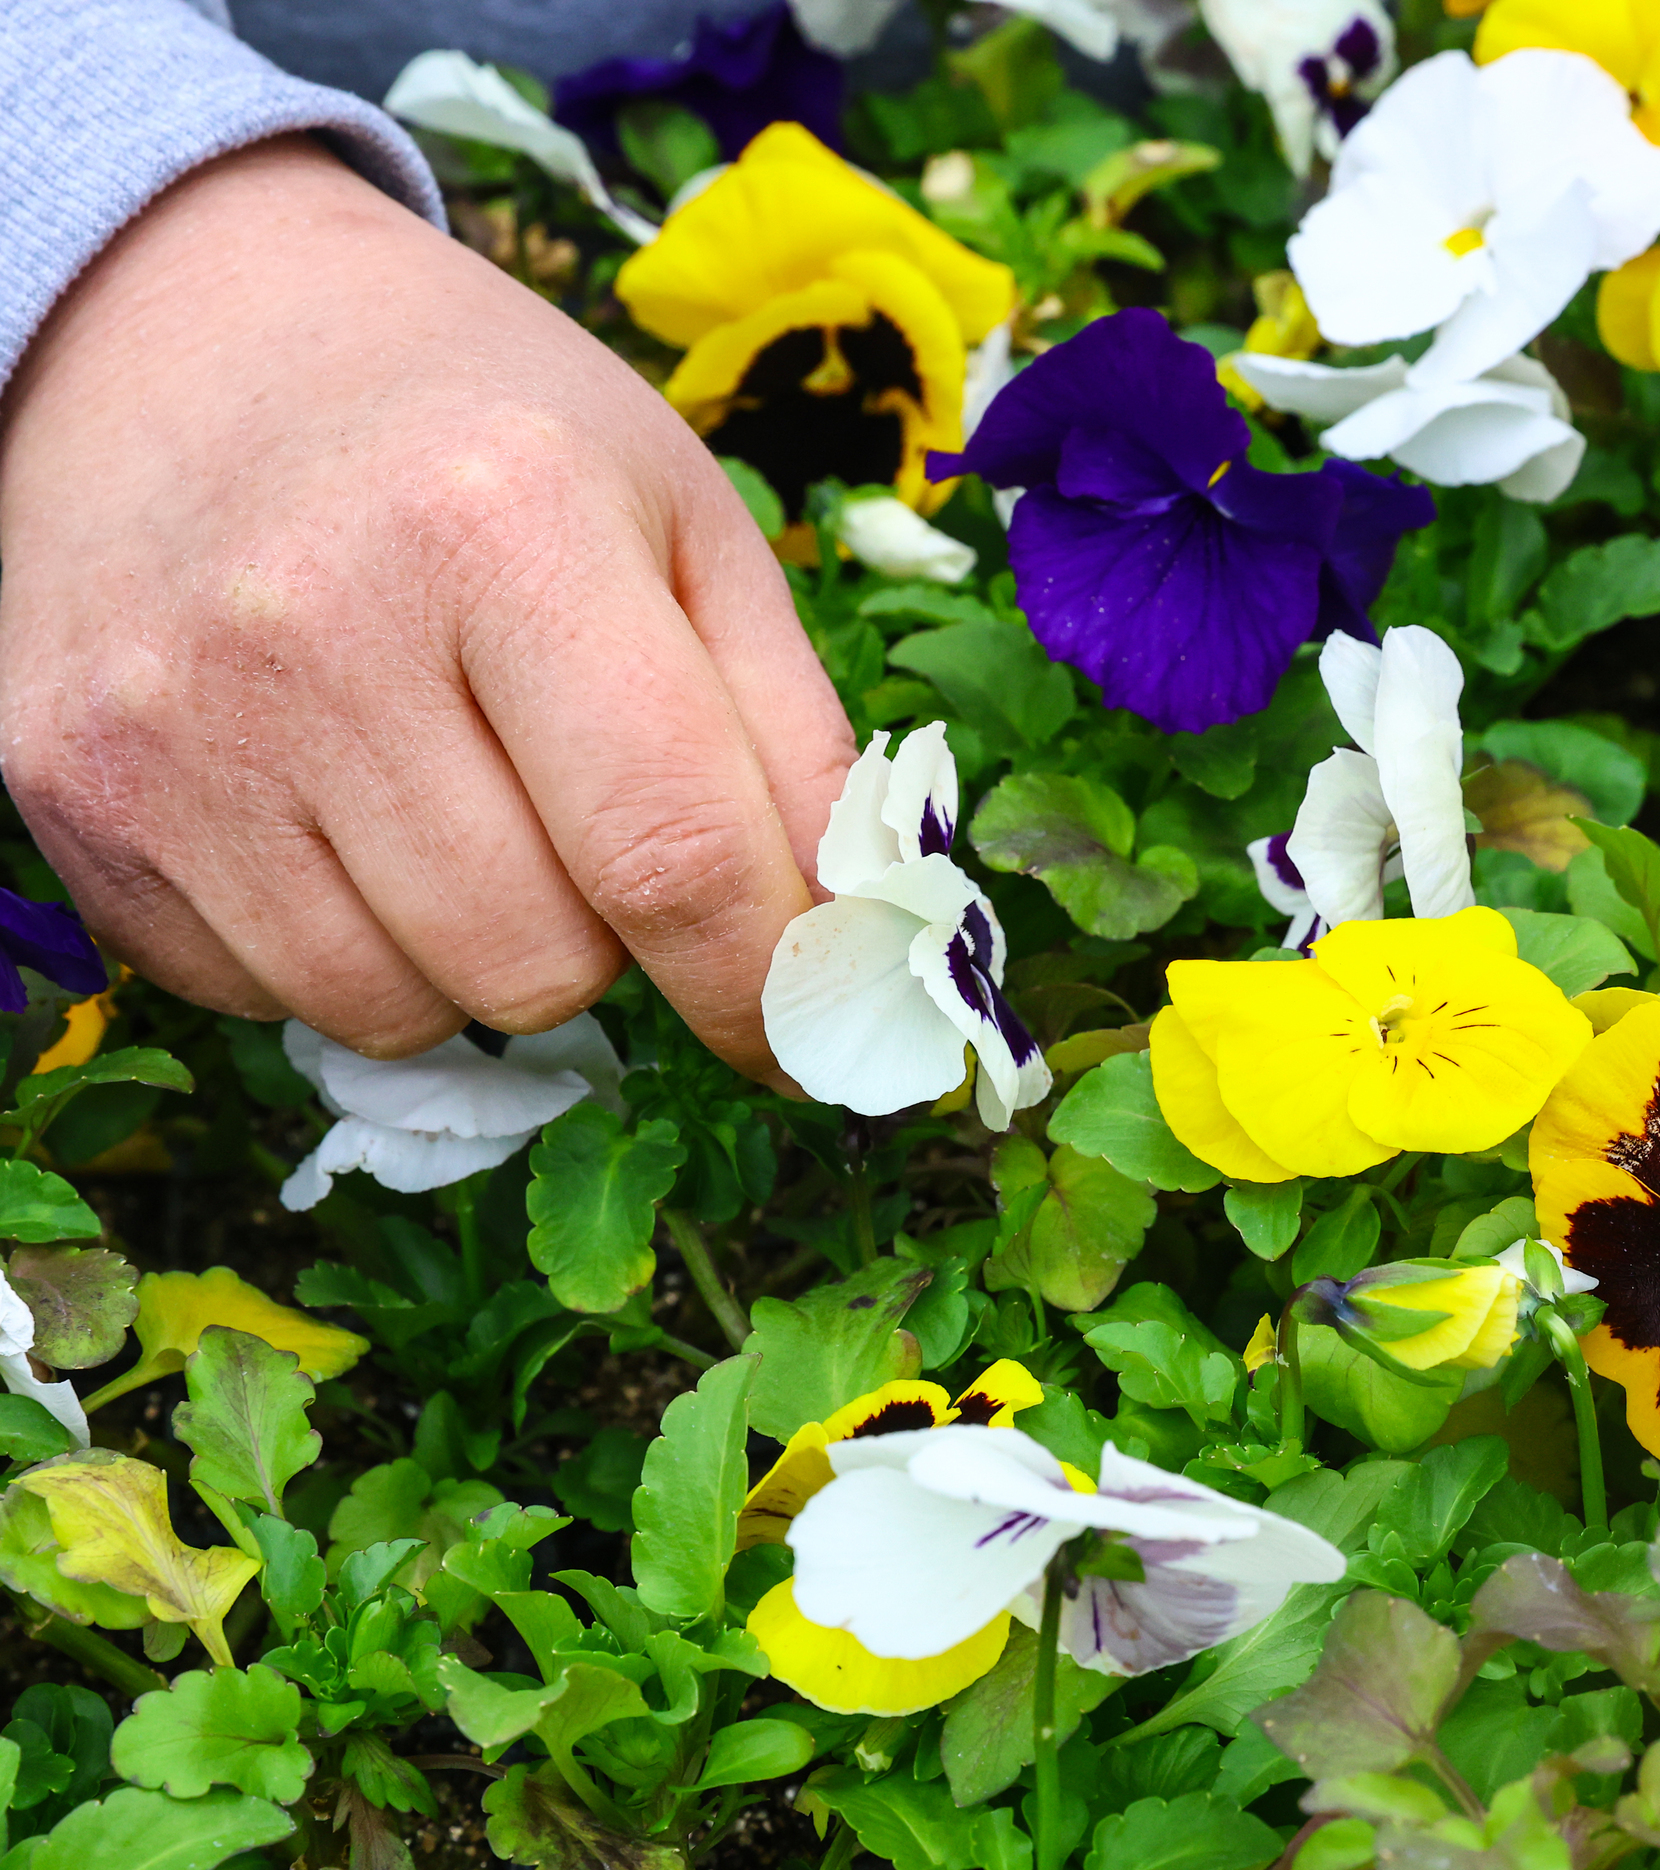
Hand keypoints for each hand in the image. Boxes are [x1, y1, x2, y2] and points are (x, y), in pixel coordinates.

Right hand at [0, 138, 857, 1083]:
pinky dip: (342, 950)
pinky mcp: (73, 791)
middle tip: (590, 824)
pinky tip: (335, 810)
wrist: (182, 326)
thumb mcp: (687, 524)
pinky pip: (263, 995)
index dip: (766, 984)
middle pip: (539, 963)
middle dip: (612, 945)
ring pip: (400, 1009)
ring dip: (478, 960)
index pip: (672, 854)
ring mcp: (175, 721)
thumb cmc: (489, 432)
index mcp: (506, 524)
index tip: (809, 1032)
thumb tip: (860, 950)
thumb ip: (797, 738)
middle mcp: (318, 625)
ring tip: (465, 805)